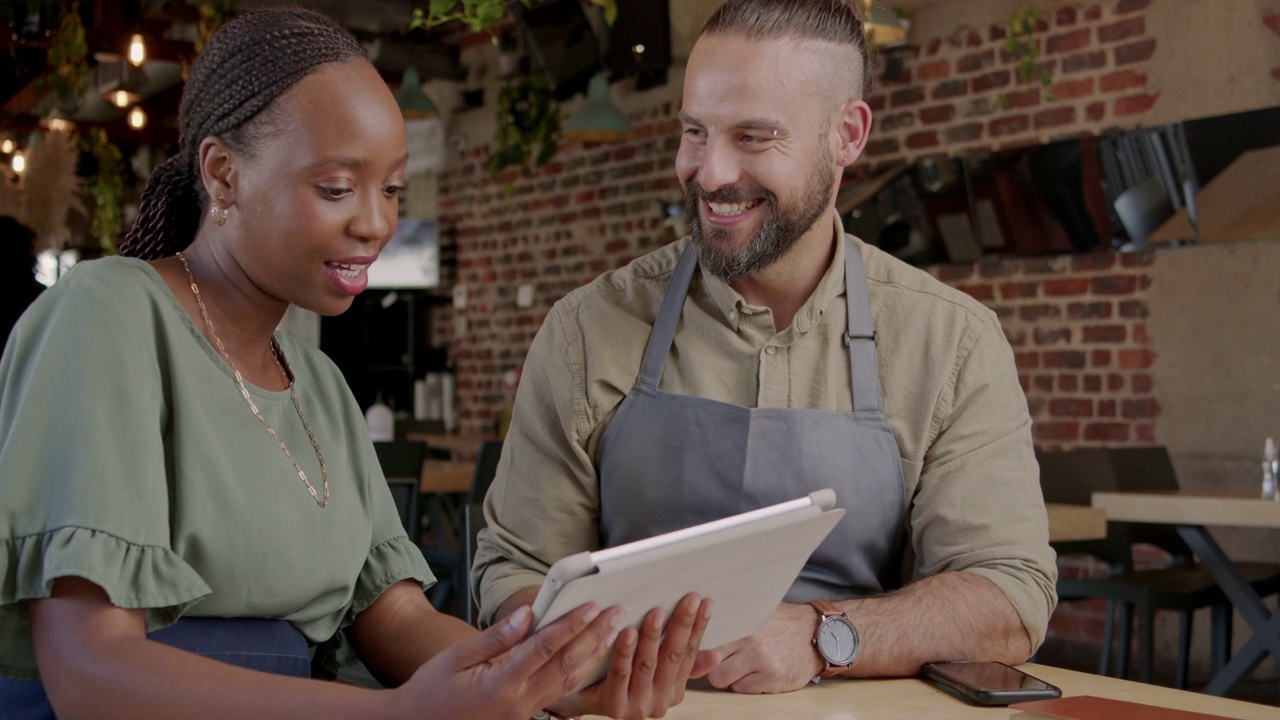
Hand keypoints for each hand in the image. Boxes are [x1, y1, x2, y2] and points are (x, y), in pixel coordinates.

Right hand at [389, 603, 621, 719]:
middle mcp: (518, 701)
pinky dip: (579, 674)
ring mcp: (523, 712)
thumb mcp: (456, 657)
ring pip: (568, 681)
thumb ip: (495, 637)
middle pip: (566, 664)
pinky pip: (559, 694)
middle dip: (594, 636)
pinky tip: (591, 658)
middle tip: (616, 613)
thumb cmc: (431, 689)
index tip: (593, 605)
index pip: (546, 648)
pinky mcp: (524, 716)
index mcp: (500, 683)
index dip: (572, 624)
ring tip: (613, 631)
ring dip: (593, 654)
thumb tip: (527, 614)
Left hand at [554, 593, 718, 719]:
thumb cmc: (621, 678)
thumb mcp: (656, 671)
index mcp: (673, 690)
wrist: (585, 698)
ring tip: (656, 613)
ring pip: (647, 664)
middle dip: (682, 625)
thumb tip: (716, 657)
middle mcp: (660, 702)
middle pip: (673, 656)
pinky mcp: (614, 706)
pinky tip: (626, 633)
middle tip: (688, 600)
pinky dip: (624, 652)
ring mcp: (638, 706)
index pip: (690, 653)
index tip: (704, 603)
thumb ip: (683, 664)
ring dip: (652, 637)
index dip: (698, 627)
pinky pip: (620, 674)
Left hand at [705, 602, 822, 693]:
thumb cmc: (783, 621)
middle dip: (711, 665)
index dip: (699, 648)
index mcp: (745, 624)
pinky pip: (744, 689)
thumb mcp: (758, 610)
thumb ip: (732, 616)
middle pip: (712, 667)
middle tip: (718, 659)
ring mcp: (763, 665)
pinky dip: (746, 683)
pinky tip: (755, 671)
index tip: (694, 650)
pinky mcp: (773, 681)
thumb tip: (699, 613)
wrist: (816, 634)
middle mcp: (752, 645)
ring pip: (725, 681)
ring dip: (728, 675)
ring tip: (739, 664)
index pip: (708, 641)